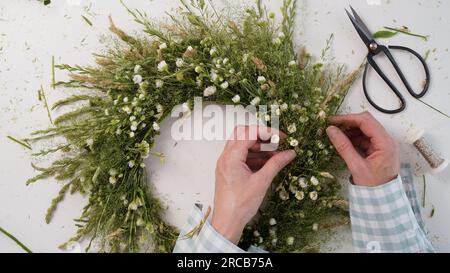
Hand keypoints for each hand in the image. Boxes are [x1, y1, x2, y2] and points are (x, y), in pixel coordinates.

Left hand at [211, 125, 295, 243]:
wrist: (227, 222)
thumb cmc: (241, 205)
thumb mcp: (262, 182)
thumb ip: (276, 164)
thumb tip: (290, 153)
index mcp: (231, 157)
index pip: (250, 132)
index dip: (268, 132)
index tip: (283, 138)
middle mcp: (225, 156)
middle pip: (243, 133)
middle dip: (261, 135)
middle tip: (277, 142)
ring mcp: (225, 163)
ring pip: (241, 144)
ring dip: (258, 146)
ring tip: (275, 155)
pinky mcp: (228, 170)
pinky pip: (240, 156)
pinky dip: (253, 156)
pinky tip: (267, 163)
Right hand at [326, 112, 399, 186]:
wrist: (383, 200)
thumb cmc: (372, 185)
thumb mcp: (356, 166)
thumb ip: (343, 146)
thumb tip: (330, 130)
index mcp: (385, 143)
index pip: (366, 121)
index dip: (348, 118)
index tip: (332, 120)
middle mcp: (387, 140)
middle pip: (366, 123)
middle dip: (348, 123)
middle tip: (332, 126)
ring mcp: (383, 144)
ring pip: (365, 129)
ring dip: (350, 130)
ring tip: (335, 135)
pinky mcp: (379, 149)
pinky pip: (365, 138)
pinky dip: (354, 138)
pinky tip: (343, 142)